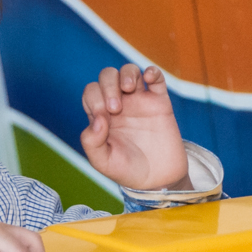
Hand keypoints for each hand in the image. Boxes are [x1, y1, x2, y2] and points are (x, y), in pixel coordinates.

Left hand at [80, 64, 189, 190]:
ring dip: (126, 74)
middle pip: (107, 76)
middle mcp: (119, 104)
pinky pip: (157, 78)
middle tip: (115, 108)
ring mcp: (139, 101)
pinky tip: (148, 77)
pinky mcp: (159, 102)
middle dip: (107, 85)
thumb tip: (98, 119)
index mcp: (102, 116)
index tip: (104, 120)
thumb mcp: (103, 162)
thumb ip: (92, 142)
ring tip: (128, 88)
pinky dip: (152, 71)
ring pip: (129, 72)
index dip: (94, 99)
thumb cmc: (127, 171)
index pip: (91, 93)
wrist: (158, 180)